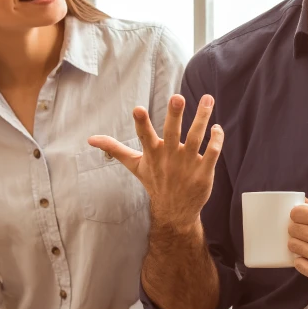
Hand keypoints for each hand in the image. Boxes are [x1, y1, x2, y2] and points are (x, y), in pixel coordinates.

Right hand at [88, 94, 223, 229]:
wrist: (174, 211)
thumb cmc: (155, 182)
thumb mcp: (134, 165)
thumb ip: (115, 149)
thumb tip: (90, 139)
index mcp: (153, 153)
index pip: (145, 136)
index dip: (141, 123)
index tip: (138, 108)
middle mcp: (170, 157)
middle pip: (173, 132)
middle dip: (175, 115)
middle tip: (178, 97)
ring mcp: (188, 164)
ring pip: (196, 137)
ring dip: (202, 118)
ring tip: (208, 98)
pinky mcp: (204, 172)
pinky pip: (212, 152)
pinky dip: (216, 139)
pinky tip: (217, 127)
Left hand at [287, 200, 307, 289]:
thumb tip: (301, 201)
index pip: (296, 213)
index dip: (297, 216)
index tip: (300, 219)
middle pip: (292, 229)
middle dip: (297, 231)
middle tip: (306, 234)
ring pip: (292, 245)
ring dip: (299, 246)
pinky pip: (298, 263)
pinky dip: (303, 261)